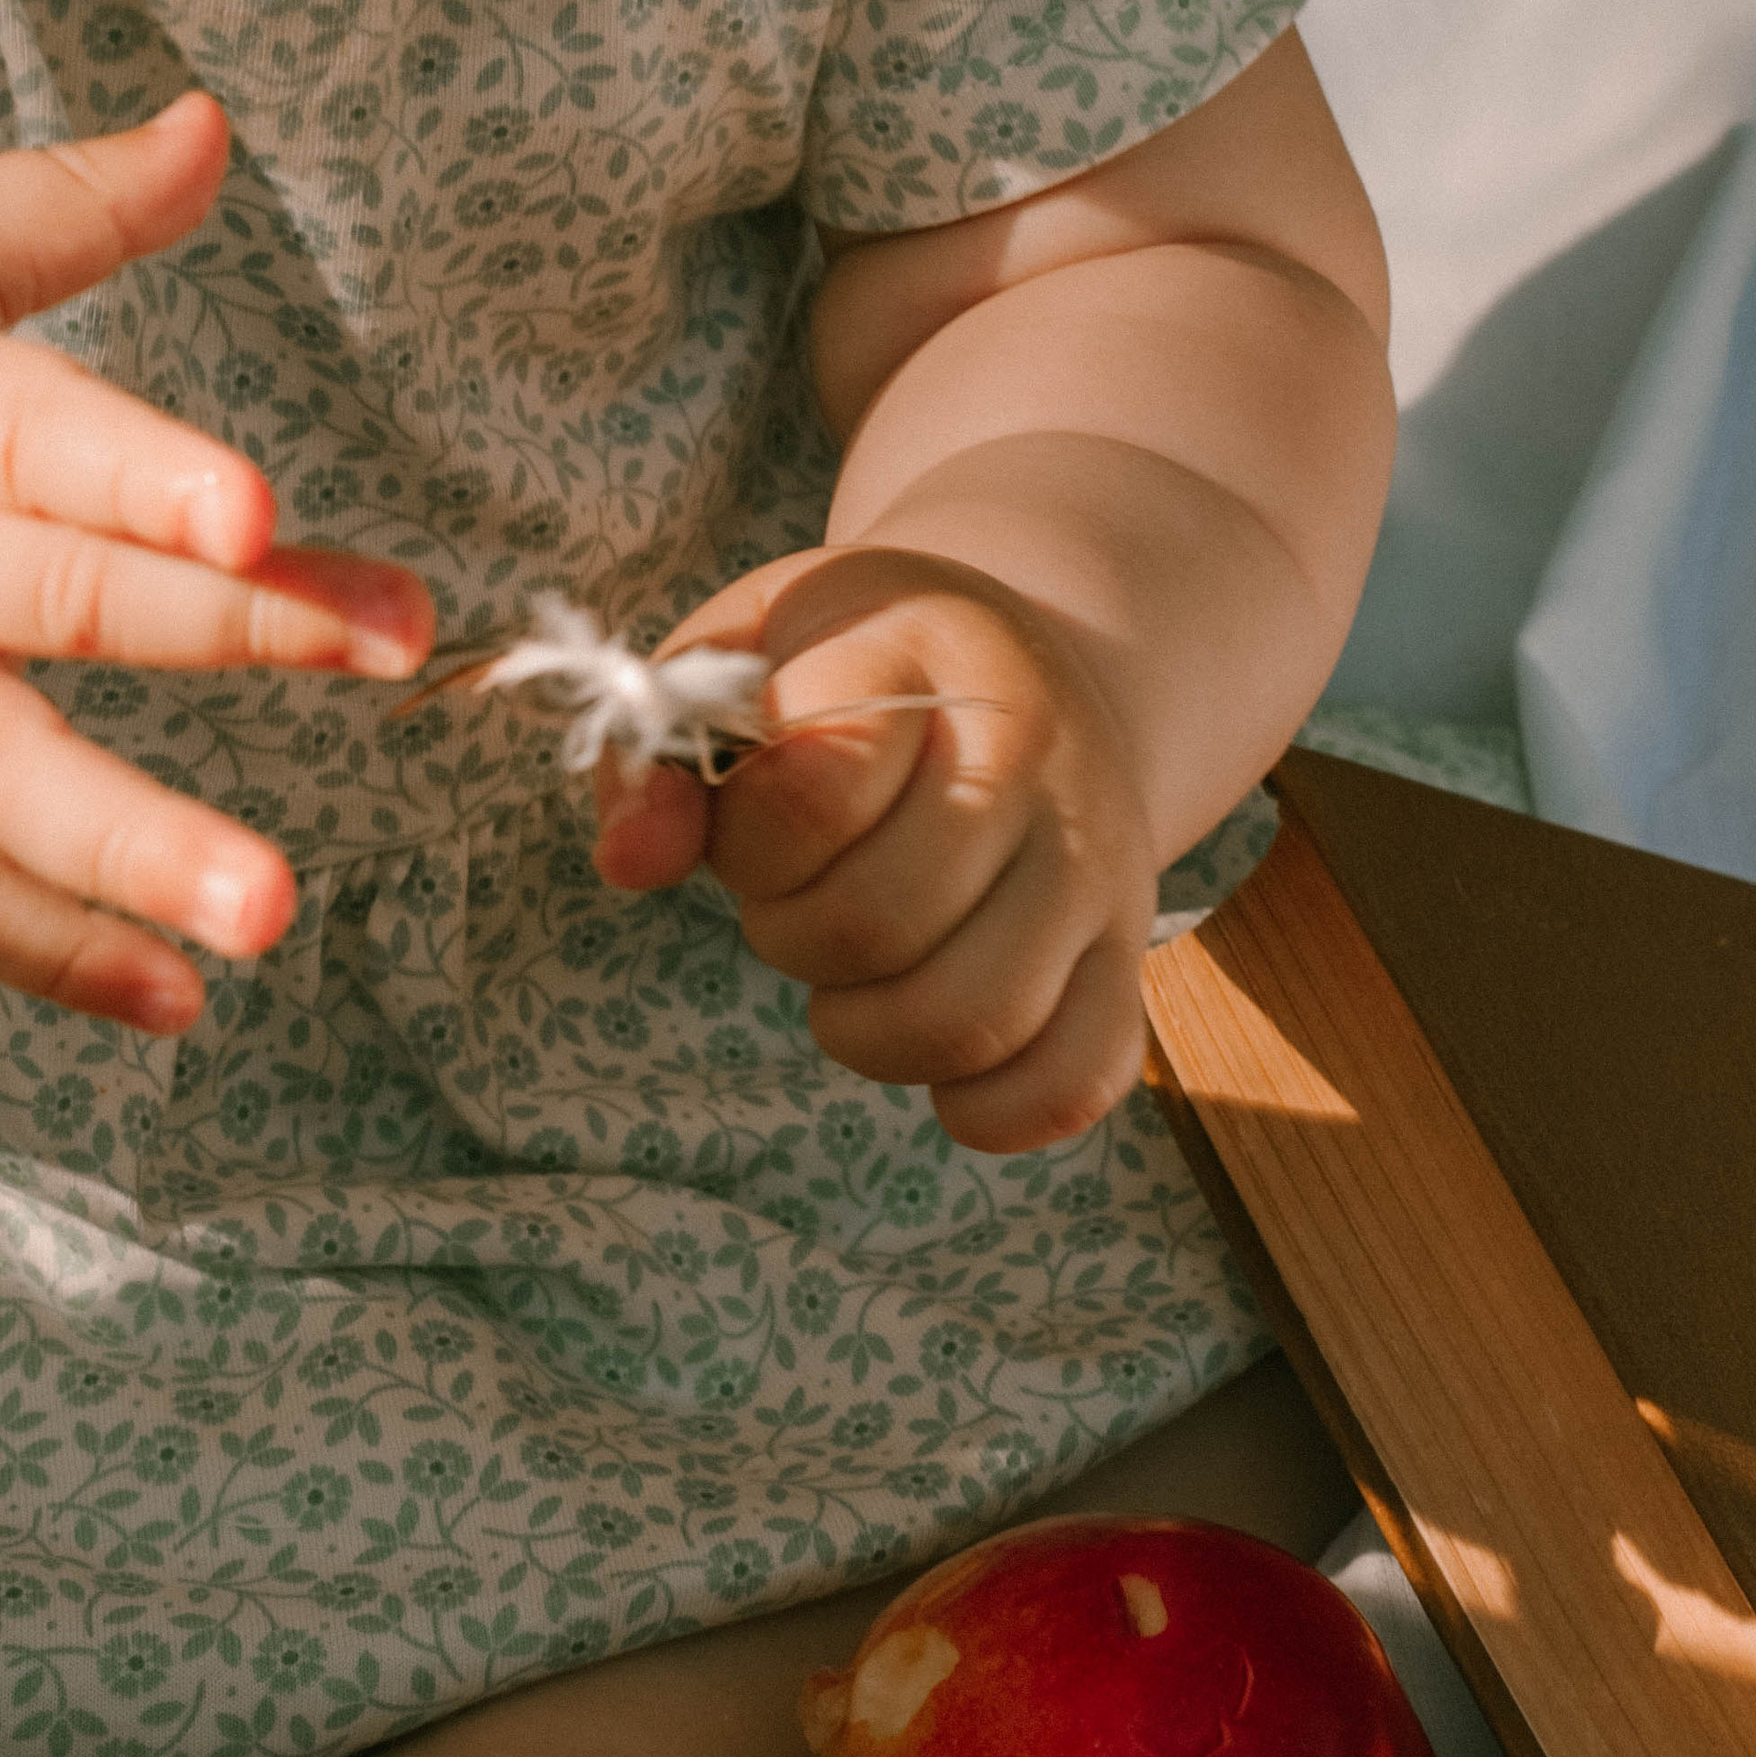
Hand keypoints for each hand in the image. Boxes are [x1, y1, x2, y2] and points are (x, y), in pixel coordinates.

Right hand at [0, 93, 430, 1030]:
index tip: (267, 507)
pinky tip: (179, 1002)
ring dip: (133, 851)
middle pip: (53, 604)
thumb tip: (218, 123)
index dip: (142, 472)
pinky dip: (50, 953)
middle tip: (394, 650)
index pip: (25, 437)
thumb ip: (66, 206)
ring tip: (275, 908)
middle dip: (232, 631)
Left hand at [593, 548, 1156, 1152]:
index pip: (812, 795)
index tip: (756, 820)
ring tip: (857, 971)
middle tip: (800, 895)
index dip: (747, 841)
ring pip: (975, 1019)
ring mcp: (1095, 863)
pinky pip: (1074, 1080)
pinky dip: (987, 1105)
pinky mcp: (1128, 955)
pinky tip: (937, 1053)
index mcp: (924, 657)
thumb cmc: (854, 667)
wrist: (1032, 659)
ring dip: (869, 1030)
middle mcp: (1034, 758)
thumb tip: (627, 863)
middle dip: (793, 936)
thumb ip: (662, 748)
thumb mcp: (744, 651)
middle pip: (880, 923)